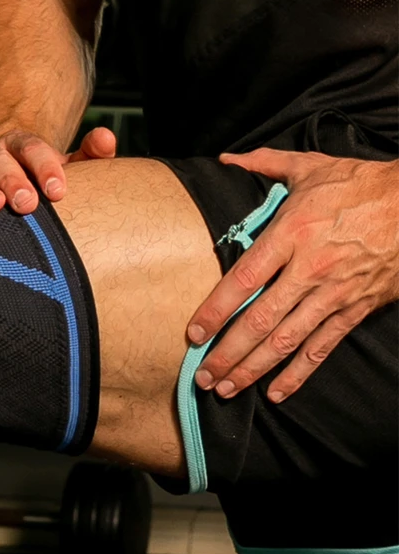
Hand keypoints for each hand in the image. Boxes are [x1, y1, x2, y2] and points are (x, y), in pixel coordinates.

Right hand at [0, 127, 115, 213]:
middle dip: (12, 179)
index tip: (58, 191)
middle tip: (26, 203)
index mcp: (19, 145)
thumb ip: (88, 154)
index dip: (45, 167)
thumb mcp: (63, 168)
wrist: (1, 179)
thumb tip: (107, 139)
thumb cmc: (35, 182)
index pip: (32, 147)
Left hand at [187, 149, 398, 402]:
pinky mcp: (356, 308)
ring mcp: (334, 293)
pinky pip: (322, 347)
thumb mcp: (312, 167)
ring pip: (287, 341)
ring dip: (253, 369)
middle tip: (202, 377)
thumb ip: (265, 164)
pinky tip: (277, 393)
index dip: (215, 311)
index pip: (243, 279)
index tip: (193, 334)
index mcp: (292, 233)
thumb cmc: (360, 185)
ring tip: (225, 389)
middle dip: (228, 354)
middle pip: (260, 321)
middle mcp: (310, 268)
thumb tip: (226, 159)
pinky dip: (299, 373)